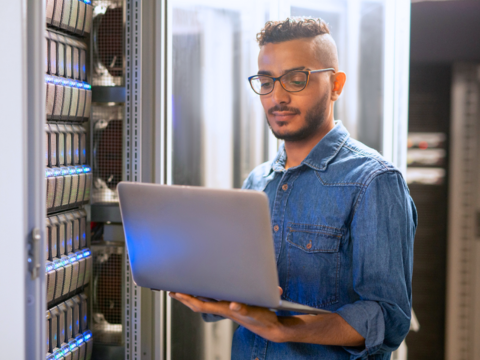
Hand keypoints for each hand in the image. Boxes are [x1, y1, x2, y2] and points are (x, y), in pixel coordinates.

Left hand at [169, 287, 285, 342]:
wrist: (271, 327)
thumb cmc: (263, 320)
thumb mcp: (255, 313)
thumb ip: (244, 309)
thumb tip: (233, 306)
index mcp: (225, 309)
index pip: (201, 304)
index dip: (187, 299)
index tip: (177, 292)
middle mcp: (223, 308)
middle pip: (198, 303)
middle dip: (184, 297)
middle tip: (172, 290)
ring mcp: (227, 307)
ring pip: (205, 301)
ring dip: (193, 295)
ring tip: (183, 289)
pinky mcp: (232, 305)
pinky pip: (215, 299)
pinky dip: (206, 294)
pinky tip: (205, 290)